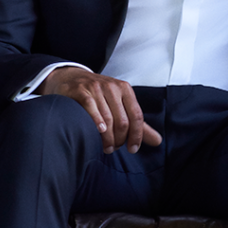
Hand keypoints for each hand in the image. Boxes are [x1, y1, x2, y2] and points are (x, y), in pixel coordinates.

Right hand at [39, 66, 162, 153]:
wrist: (70, 79)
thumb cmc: (98, 96)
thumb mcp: (119, 105)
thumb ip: (137, 124)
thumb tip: (158, 141)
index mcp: (125, 89)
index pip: (137, 116)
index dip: (137, 135)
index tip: (132, 149)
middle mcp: (112, 87)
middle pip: (122, 120)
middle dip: (120, 139)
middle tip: (114, 148)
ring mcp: (95, 87)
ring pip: (107, 118)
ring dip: (108, 138)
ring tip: (105, 147)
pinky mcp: (80, 90)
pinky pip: (91, 108)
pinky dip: (96, 122)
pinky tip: (99, 132)